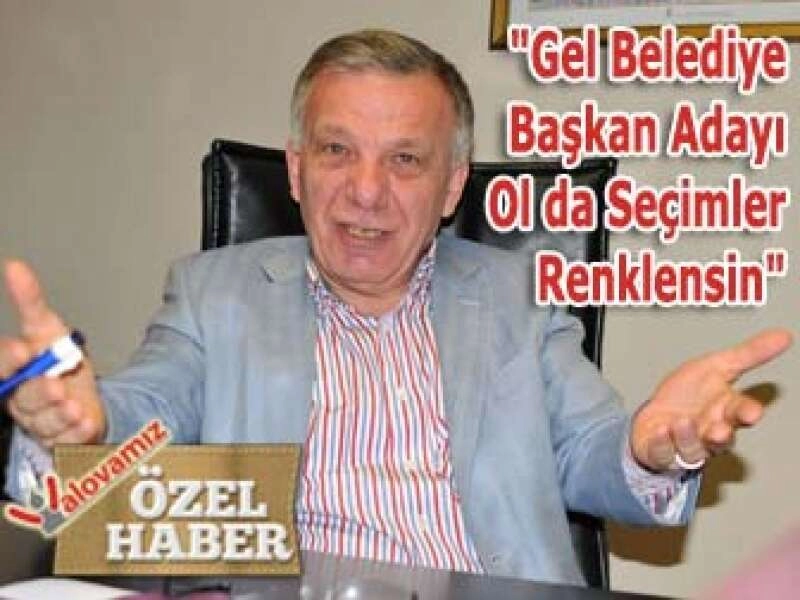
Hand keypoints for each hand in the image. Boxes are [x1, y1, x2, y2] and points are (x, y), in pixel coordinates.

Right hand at [1, 259, 104, 446]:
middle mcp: (21, 400)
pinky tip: (85, 423)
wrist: (85, 396)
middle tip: (55, 385)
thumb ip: (30, 302)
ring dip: (60, 414)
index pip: (2, 367)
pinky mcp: (62, 440)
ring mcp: (41, 422)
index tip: (24, 350)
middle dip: (39, 391)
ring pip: (45, 421)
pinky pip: (66, 440)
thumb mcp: (48, 329)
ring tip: (74, 406)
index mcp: (12, 373)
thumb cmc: (59, 362)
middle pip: (24, 398)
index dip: (10, 360)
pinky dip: (76, 432)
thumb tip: (15, 266)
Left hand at [631, 329, 792, 471]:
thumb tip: (784, 335)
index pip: (741, 413)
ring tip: (681, 422)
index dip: (747, 413)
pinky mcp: (661, 453)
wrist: (654, 415)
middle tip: (719, 430)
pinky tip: (659, 432)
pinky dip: (661, 444)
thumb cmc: (688, 394)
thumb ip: (749, 354)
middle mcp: (709, 432)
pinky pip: (662, 453)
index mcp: (725, 411)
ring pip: (693, 449)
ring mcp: (686, 446)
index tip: (751, 412)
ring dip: (688, 437)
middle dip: (721, 436)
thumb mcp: (717, 366)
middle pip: (721, 438)